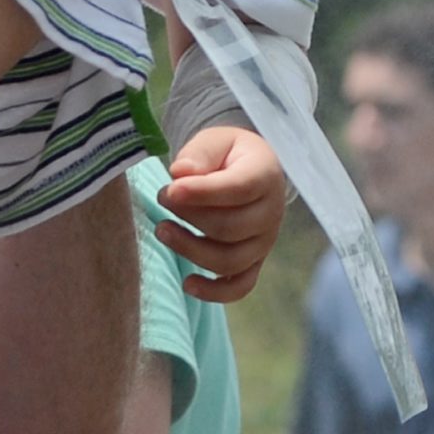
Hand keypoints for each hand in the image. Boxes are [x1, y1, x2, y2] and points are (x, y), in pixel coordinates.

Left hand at [160, 125, 288, 302]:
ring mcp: (264, 242)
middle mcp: (271, 212)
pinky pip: (240, 286)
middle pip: (230, 228)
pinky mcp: (254, 262)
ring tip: (162, 230)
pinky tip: (187, 283)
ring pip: (230, 260)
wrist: (247, 169)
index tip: (170, 190)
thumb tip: (180, 173)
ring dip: (191, 250)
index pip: (238, 189)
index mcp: (265, 175)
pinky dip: (214, 292)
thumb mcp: (215, 140)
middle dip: (190, 217)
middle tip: (162, 197)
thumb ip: (199, 154)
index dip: (203, 193)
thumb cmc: (226, 155)